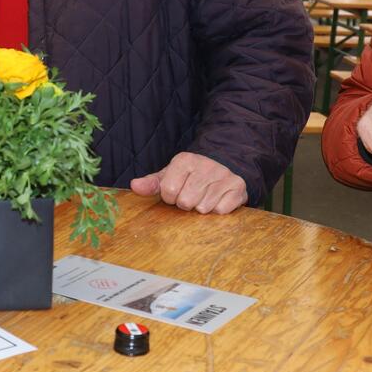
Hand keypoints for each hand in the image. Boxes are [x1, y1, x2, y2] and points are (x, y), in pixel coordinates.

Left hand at [131, 152, 247, 213]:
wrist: (222, 166)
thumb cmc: (190, 176)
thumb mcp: (169, 176)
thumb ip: (151, 183)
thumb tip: (134, 186)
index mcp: (184, 160)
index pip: (168, 191)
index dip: (170, 197)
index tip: (177, 191)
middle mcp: (205, 165)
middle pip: (186, 202)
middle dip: (186, 204)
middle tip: (191, 195)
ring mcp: (223, 175)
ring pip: (203, 208)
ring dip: (202, 207)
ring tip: (204, 196)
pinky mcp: (238, 186)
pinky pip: (221, 210)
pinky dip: (218, 210)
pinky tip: (217, 199)